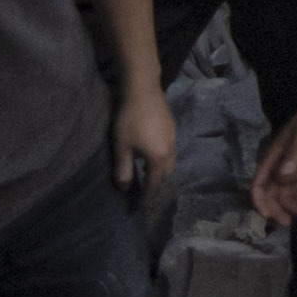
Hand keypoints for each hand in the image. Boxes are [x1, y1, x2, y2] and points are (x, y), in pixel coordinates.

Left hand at [115, 82, 180, 199]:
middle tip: (143, 191)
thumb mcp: (122, 147)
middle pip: (166, 174)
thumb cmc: (130, 120)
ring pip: (170, 162)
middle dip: (156, 185)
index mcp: (159, 158)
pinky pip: (170, 151)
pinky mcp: (172, 128)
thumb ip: (124, 170)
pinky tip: (150, 155)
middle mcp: (170, 150)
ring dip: (160, 171)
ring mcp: (174, 138)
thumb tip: (125, 189)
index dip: (146, 196)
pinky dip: (162, 160)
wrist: (143, 90)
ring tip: (146, 174)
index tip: (137, 207)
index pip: (154, 183)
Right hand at [247, 130, 296, 231]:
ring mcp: (290, 169)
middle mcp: (277, 165)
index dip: (259, 200)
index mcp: (272, 156)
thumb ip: (294, 154)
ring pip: (284, 194)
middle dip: (276, 208)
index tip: (266, 215)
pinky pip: (296, 190)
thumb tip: (282, 177)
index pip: (259, 182)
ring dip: (291, 206)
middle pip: (271, 193)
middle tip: (288, 222)